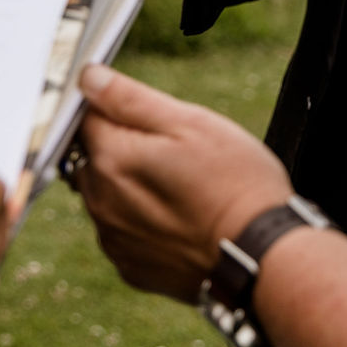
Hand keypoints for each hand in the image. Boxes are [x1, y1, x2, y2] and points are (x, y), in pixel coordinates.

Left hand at [74, 63, 291, 299]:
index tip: (147, 114)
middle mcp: (101, 202)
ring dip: (127, 185)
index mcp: (112, 159)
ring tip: (178, 187)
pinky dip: (139, 221)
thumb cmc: (235, 182)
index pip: (86, 118)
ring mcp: (114, 240)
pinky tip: (177, 218)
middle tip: (173, 151)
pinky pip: (122, 232)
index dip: (114, 107)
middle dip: (119, 147)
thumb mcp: (190, 123)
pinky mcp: (130, 268)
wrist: (261, 257)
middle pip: (91, 159)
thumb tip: (88, 77)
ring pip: (105, 197)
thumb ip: (130, 99)